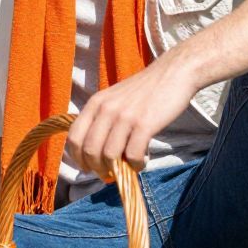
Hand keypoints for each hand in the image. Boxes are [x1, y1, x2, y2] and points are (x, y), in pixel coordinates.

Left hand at [65, 55, 201, 181]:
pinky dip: (136, 165)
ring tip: (127, 168)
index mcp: (95, 103)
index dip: (78, 158)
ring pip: (108, 155)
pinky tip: (141, 162)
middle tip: (108, 175)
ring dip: (116, 169)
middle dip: (96, 168)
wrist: (173, 73)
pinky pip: (133, 155)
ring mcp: (124, 117)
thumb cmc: (145, 90)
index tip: (88, 168)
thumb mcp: (115, 98)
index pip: (74, 137)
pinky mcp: (144, 124)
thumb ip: (103, 120)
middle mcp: (106, 109)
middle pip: (89, 150)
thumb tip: (96, 154)